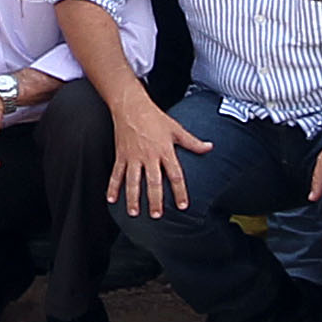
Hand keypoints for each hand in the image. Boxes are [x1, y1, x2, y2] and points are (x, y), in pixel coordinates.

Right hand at [106, 94, 208, 218]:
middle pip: (153, 182)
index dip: (180, 191)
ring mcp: (133, 157)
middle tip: (156, 215)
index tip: (183, 206)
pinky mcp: (121, 155)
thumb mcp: (176, 129)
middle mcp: (149, 156)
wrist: (131, 106)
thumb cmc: (155, 117)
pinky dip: (112, 187)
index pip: (175, 175)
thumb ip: (192, 142)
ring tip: (134, 213)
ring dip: (133, 198)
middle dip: (155, 200)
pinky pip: (116, 174)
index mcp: (164, 150)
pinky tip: (111, 200)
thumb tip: (209, 147)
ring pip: (132, 181)